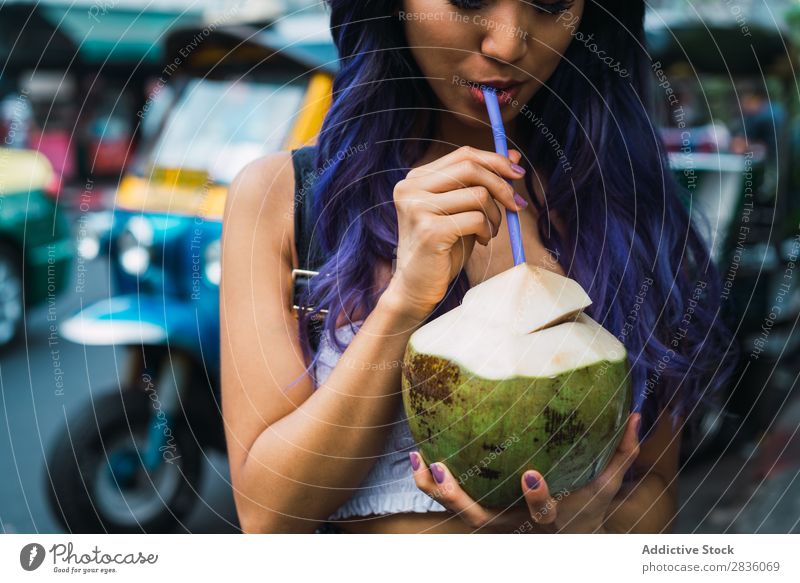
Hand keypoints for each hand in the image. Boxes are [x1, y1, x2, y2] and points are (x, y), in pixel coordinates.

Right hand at [386, 145, 527, 321]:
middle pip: (470, 168)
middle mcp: (411, 189)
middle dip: (501, 185)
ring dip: (495, 215)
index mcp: (416, 179)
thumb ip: (482, 183)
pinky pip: (476, 219)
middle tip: (516, 206)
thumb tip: (514, 156)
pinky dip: (487, 230)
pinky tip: (480, 241)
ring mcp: (418, 208)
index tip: (518, 175)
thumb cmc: (442, 248)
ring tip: (490, 232)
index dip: (495, 161)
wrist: (416, 287)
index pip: (463, 155)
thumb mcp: (464, 210)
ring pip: (478, 195)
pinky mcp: (429, 230)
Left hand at [409, 412, 641, 532]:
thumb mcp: (606, 490)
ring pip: (456, 514)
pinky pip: (449, 502)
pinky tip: (418, 455)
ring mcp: (492, 527)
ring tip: (418, 456)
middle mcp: (514, 529)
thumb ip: (623, 454)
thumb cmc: (587, 512)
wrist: (566, 547)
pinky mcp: (478, 519)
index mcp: (548, 522)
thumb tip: (637, 414)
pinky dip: (430, 483)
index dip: (537, 499)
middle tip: (439, 466)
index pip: (543, 515)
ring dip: (434, 488)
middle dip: (457, 497)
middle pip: (479, 520)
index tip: (530, 473)